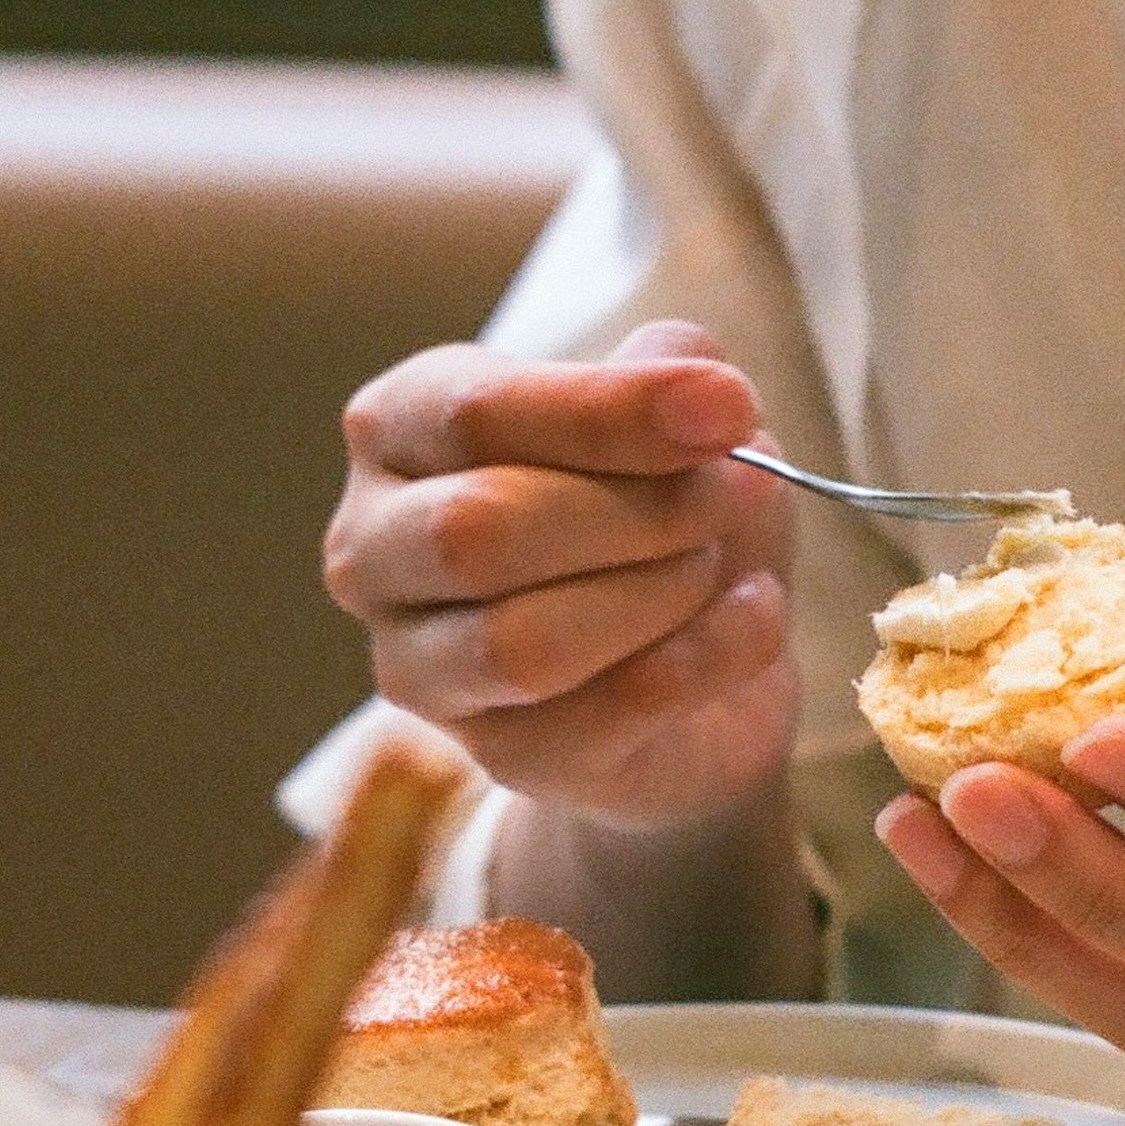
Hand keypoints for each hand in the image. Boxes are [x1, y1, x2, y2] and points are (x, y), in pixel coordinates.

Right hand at [323, 321, 797, 830]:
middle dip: (637, 510)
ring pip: (528, 640)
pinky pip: (613, 707)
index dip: (608, 410)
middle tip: (734, 494)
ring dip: (661, 589)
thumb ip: (673, 367)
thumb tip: (696, 383)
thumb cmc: (662, 518)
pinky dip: (711, 654)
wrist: (701, 668)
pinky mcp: (503, 757)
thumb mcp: (674, 416)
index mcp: (397, 430)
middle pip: (480, 530)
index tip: (727, 407)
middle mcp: (374, 550)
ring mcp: (423, 669)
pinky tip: (750, 616)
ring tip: (716, 563)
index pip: (473, 413)